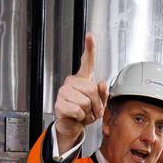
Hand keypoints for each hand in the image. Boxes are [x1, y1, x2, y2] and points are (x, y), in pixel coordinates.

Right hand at [53, 32, 109, 147]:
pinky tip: (76, 116)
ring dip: (88, 112)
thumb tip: (102, 83)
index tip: (89, 36)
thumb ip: (103, 93)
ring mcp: (64, 92)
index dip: (89, 48)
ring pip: (85, 102)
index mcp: (82, 79)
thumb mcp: (99, 103)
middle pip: (92, 89)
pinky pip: (78, 110)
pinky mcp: (59, 103)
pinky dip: (80, 117)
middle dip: (96, 104)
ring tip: (83, 113)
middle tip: (92, 110)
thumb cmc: (85, 112)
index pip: (86, 62)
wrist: (72, 125)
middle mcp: (72, 82)